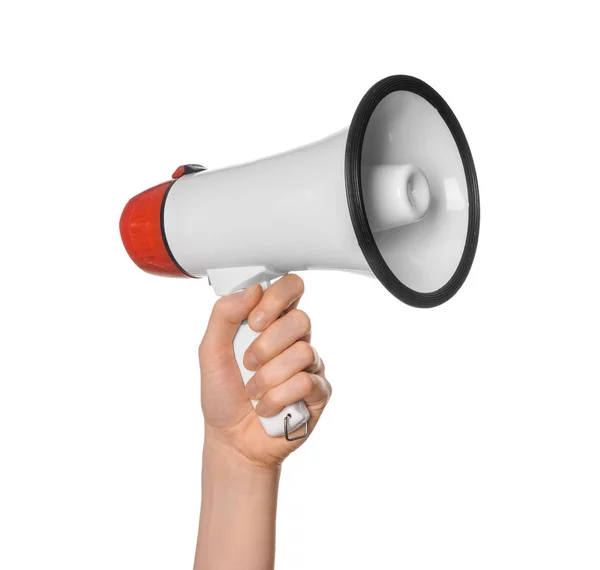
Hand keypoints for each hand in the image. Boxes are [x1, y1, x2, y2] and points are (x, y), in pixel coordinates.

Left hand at [199, 274, 331, 468]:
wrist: (231, 439)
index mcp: (271, 322)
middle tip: (247, 363)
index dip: (277, 298)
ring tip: (253, 391)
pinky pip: (305, 382)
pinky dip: (276, 398)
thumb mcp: (210, 351)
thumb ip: (225, 315)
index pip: (291, 287)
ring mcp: (310, 365)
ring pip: (302, 353)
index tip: (254, 321)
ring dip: (267, 377)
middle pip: (301, 320)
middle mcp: (294, 339)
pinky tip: (266, 407)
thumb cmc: (223, 394)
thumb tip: (253, 290)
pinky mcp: (318, 392)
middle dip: (266, 345)